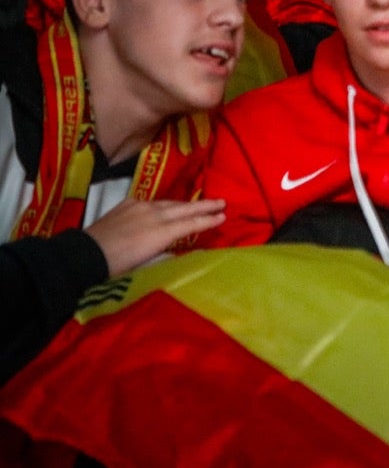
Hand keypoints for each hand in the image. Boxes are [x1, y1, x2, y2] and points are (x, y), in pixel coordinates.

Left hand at [85, 199, 226, 275]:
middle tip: (221, 202)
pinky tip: (163, 208)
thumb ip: (165, 247)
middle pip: (185, 208)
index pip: (191, 224)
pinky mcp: (127, 203)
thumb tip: (176, 242)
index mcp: (162, 231)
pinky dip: (161, 205)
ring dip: (185, 205)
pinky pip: (150, 202)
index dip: (208, 220)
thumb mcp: (147, 261)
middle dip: (204, 206)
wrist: (85, 254)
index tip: (224, 215)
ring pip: (169, 203)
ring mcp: (140, 206)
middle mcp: (154, 214)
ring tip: (197, 205)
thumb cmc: (118, 265)